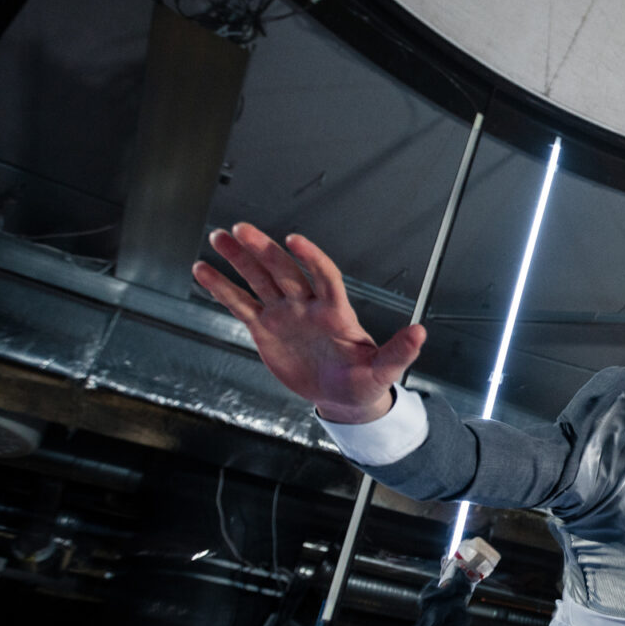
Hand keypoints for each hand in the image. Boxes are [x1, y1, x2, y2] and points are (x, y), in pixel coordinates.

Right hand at [191, 223, 424, 422]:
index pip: (323, 276)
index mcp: (335, 312)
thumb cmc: (364, 381)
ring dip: (239, 259)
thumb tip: (421, 333)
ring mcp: (285, 313)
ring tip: (219, 237)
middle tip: (242, 229)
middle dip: (263, 250)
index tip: (294, 239)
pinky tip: (202, 270)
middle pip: (283, 270)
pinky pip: (240, 303)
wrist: (342, 396)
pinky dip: (222, 288)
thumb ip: (399, 352)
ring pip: (259, 280)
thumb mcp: (383, 370)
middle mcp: (307, 306)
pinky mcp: (265, 328)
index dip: (310, 257)